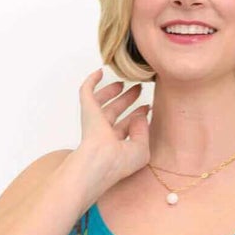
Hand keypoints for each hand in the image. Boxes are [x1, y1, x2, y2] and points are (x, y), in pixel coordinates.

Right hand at [76, 66, 151, 188]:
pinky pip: (86, 91)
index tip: (148, 107)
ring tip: (122, 81)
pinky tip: (99, 72)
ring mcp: (94, 121)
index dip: (138, 116)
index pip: (127, 127)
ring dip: (112, 91)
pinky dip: (91, 81)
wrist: (101, 160)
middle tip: (138, 89)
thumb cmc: (120, 162)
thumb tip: (141, 114)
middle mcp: (103, 133)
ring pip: (102, 101)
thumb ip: (143, 131)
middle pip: (115, 112)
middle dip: (127, 100)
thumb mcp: (141, 149)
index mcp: (116, 145)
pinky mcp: (87, 109)